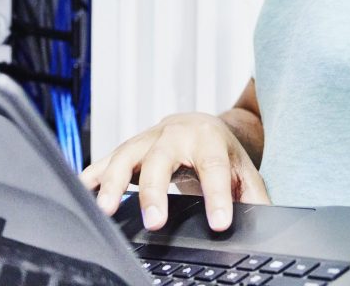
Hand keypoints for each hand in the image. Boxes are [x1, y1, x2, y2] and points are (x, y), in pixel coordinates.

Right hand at [80, 112, 270, 232]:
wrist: (200, 125)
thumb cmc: (222, 151)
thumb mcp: (245, 172)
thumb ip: (255, 198)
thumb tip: (267, 224)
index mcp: (209, 141)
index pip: (214, 169)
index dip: (216, 196)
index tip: (217, 222)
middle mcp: (175, 135)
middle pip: (161, 160)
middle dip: (155, 192)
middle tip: (154, 223)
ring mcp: (148, 139)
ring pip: (127, 156)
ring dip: (113, 183)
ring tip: (106, 210)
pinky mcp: (130, 148)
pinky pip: (107, 159)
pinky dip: (93, 174)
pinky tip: (82, 190)